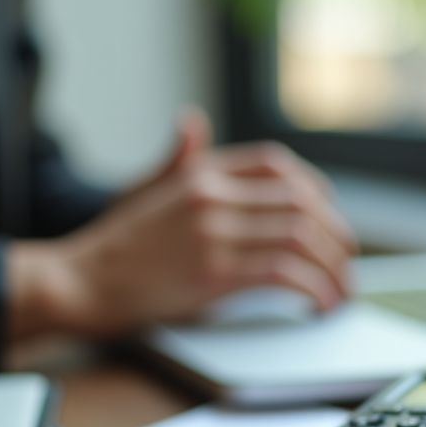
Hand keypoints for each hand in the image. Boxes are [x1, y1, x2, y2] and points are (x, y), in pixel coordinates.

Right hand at [9, 111, 357, 339]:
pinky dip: (312, 289)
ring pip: (301, 238)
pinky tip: (318, 305)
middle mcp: (213, 195)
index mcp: (202, 174)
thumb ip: (178, 160)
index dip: (316, 193)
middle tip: (347, 264)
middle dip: (336, 236)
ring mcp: (214, 232)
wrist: (78, 282)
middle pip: (302, 202)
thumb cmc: (114, 245)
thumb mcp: (144, 189)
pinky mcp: (213, 273)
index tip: (329, 221)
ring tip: (341, 292)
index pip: (279, 167)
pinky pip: (284, 273)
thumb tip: (192, 121)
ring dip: (333, 267)